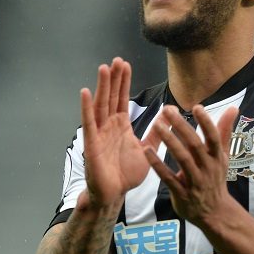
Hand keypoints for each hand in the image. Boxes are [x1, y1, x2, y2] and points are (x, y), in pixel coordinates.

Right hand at [80, 58, 150, 211]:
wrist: (115, 194)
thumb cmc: (127, 174)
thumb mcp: (147, 150)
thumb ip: (156, 133)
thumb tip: (168, 116)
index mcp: (121, 126)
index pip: (122, 98)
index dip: (123, 81)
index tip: (125, 64)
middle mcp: (109, 126)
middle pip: (110, 97)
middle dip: (114, 78)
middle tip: (116, 59)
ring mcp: (99, 133)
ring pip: (100, 105)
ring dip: (101, 86)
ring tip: (103, 68)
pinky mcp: (91, 144)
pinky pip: (89, 123)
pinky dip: (86, 108)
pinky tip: (85, 92)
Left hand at [143, 104, 238, 226]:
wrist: (215, 213)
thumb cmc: (215, 178)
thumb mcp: (223, 156)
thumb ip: (224, 131)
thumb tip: (233, 108)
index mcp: (217, 158)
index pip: (213, 138)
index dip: (206, 122)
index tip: (197, 107)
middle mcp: (207, 169)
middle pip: (195, 145)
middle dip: (181, 126)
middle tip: (167, 109)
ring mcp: (195, 182)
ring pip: (182, 159)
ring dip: (169, 141)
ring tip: (156, 125)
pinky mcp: (182, 194)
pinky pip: (168, 178)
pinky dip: (157, 165)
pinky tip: (147, 151)